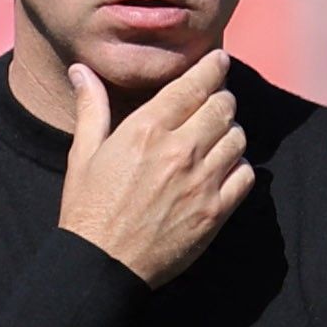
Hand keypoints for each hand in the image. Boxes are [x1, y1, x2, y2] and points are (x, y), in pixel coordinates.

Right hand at [56, 53, 252, 287]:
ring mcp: (201, 182)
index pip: (194, 84)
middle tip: (215, 100)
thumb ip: (91, 108)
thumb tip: (81, 71)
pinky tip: (224, 169)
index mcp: (146, 130)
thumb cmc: (87, 210)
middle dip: (221, 97)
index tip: (219, 60)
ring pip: (238, 137)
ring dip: (230, 131)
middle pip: (223, 106)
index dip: (212, 67)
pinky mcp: (215, 211)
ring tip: (217, 136)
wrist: (101, 266)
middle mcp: (179, 150)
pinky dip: (240, 166)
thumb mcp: (83, 155)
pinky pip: (246, 175)